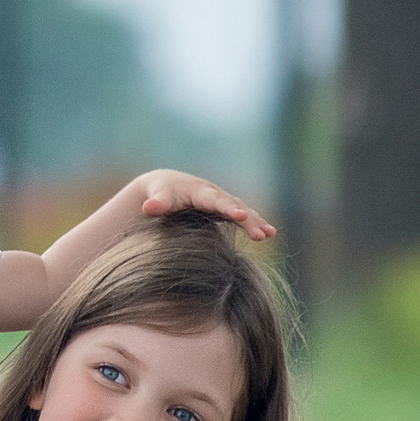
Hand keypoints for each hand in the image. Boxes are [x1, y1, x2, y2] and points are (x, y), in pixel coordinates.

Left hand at [134, 169, 275, 239]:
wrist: (168, 186)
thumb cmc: (162, 193)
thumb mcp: (159, 197)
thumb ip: (157, 203)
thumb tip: (149, 208)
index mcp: (200, 192)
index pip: (216, 201)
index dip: (228, 208)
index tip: (240, 216)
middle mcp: (215, 195)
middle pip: (235, 206)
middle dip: (249, 220)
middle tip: (261, 235)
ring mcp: (222, 202)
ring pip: (243, 210)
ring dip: (257, 221)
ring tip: (270, 233)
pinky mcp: (224, 210)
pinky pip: (243, 216)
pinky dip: (255, 222)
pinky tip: (267, 233)